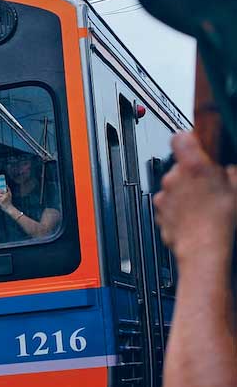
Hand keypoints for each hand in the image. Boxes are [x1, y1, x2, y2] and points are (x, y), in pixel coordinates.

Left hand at [153, 132, 236, 261]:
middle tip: (209, 183)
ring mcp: (164, 196)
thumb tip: (227, 168)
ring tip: (202, 203)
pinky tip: (192, 214)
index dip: (188, 139)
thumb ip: (230, 171)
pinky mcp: (158, 212)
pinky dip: (177, 206)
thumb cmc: (221, 220)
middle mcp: (174, 178)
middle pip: (179, 165)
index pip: (180, 137)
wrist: (203, 248)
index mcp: (193, 166)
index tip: (196, 143)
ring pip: (174, 185)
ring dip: (184, 190)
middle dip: (192, 172)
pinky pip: (168, 203)